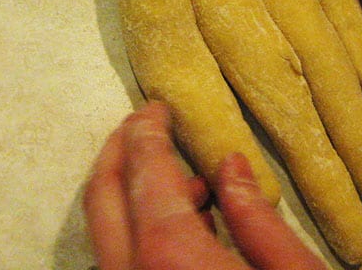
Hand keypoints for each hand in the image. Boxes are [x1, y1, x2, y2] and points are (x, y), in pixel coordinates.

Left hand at [84, 102, 328, 269]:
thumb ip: (259, 218)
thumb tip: (232, 167)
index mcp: (171, 255)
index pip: (145, 171)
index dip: (147, 130)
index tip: (154, 107)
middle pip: (102, 197)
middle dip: (119, 152)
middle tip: (143, 126)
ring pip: (104, 234)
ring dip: (129, 198)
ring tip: (181, 184)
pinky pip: (118, 262)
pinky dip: (136, 236)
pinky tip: (182, 233)